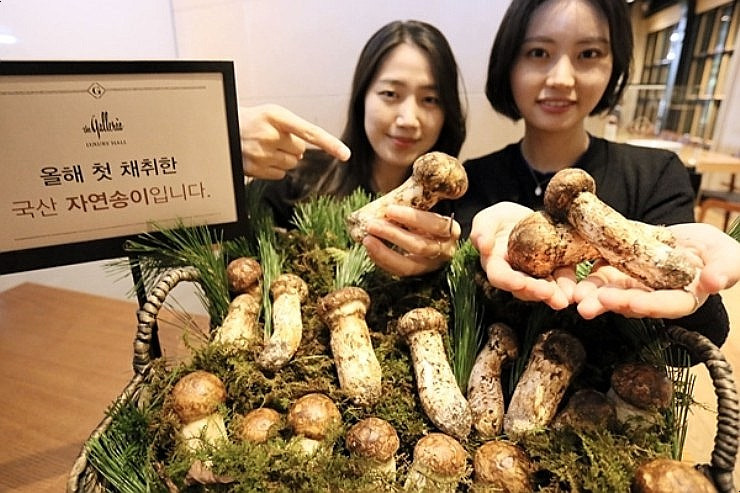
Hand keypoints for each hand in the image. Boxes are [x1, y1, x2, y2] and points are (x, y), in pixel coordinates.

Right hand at [239, 104, 350, 179]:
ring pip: (291, 163)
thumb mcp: (272, 114)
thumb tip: (306, 151)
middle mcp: (268, 134)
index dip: (329, 144)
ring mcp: (261, 153)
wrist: (223, 128)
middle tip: (273, 138)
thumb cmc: (253, 120)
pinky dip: (273, 167)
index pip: (310, 132)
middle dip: (291, 146)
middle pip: (300, 151)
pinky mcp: (255, 168)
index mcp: (275, 115)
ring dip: (283, 157)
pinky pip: (280, 174)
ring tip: (265, 147)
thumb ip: (293, 128)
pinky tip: (261, 157)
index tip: (345, 154)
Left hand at [361, 205, 459, 276]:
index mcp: (451, 230)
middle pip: (419, 246)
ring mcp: (431, 266)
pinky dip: (382, 260)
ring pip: (408, 265)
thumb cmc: (426, 218)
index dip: (412, 217)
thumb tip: (394, 195)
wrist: (433, 237)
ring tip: (367, 240)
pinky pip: (399, 271)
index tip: (389, 210)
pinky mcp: (417, 274)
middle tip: (372, 225)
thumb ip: (417, 200)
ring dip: (384, 252)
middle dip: (393, 235)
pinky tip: (370, 249)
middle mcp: (444, 251)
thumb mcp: (428, 208)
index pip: (434, 224)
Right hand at [470, 202, 573, 309]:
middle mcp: (515, 274)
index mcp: (496, 264)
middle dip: (537, 292)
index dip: (509, 281)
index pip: (499, 276)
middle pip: (524, 288)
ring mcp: (535, 274)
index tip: (519, 283)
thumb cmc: (500, 219)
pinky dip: (569, 283)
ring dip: (555, 294)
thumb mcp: (488, 219)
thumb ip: (482, 231)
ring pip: (544, 288)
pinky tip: (577, 288)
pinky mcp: (554, 269)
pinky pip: (561, 278)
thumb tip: (483, 245)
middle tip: (550, 295)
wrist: (523, 217)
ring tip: (567, 297)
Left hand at [574, 222, 739, 318]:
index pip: (664, 306)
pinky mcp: (616, 270)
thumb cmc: (715, 252)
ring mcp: (632, 285)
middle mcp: (653, 297)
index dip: (647, 305)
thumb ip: (726, 269)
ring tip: (574, 296)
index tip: (630, 302)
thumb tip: (716, 283)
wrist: (691, 239)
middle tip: (588, 305)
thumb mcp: (728, 256)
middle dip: (610, 304)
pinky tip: (568, 276)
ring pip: (609, 292)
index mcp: (681, 299)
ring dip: (591, 295)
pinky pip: (597, 274)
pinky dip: (584, 275)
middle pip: (631, 303)